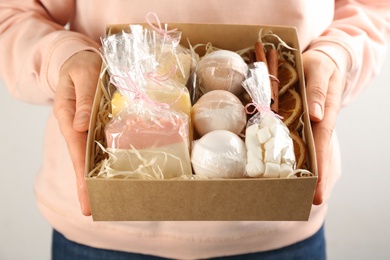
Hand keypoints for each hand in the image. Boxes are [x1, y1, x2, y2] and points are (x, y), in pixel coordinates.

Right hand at [53, 51, 101, 215]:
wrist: (81, 60)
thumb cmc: (82, 66)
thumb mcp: (83, 75)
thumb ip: (82, 99)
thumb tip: (80, 126)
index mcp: (68, 117)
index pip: (75, 149)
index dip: (81, 172)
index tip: (86, 194)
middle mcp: (76, 127)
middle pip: (81, 159)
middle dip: (85, 185)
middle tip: (90, 210)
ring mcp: (86, 128)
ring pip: (89, 156)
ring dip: (93, 178)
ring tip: (101, 200)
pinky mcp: (97, 126)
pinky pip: (100, 146)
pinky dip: (103, 162)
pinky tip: (110, 176)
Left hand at [302, 50, 342, 204]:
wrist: (324, 59)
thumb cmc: (320, 64)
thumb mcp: (318, 69)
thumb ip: (318, 91)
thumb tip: (317, 116)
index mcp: (326, 113)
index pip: (322, 144)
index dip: (320, 166)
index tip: (318, 188)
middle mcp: (321, 122)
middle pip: (320, 154)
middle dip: (318, 178)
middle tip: (313, 202)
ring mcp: (314, 124)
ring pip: (313, 151)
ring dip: (311, 172)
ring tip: (304, 195)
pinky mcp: (306, 122)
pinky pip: (304, 142)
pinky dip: (303, 158)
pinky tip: (296, 171)